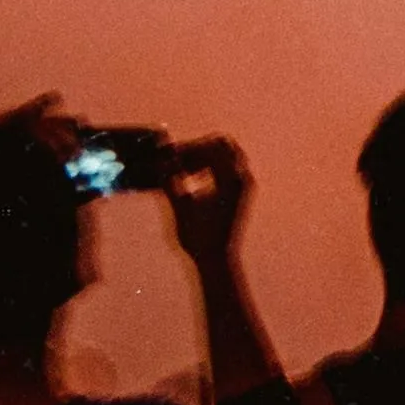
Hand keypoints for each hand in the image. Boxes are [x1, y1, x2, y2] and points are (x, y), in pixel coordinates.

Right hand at [159, 134, 255, 256]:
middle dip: (199, 148)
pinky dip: (209, 166)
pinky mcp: (239, 192)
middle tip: (178, 159)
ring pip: (226, 154)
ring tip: (181, 170)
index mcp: (231, 179)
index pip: (213, 146)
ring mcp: (243, 184)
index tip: (171, 156)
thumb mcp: (180, 207)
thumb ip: (171, 180)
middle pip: (223, 144)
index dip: (190, 148)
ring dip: (203, 157)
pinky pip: (227, 167)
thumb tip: (161, 160)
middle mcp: (242, 178)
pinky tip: (190, 179)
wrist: (216, 260)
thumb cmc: (199, 237)